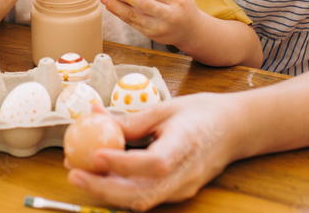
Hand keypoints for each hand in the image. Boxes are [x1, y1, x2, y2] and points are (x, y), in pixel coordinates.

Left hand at [66, 92, 244, 210]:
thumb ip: (132, 120)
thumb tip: (94, 117)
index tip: (96, 154)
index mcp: (185, 148)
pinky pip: (144, 196)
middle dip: (103, 188)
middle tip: (73, 172)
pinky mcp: (176, 193)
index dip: (123, 164)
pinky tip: (99, 175)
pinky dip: (119, 189)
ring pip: (140, 200)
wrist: (235, 130)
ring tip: (78, 172)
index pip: (153, 163)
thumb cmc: (201, 113)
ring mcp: (181, 189)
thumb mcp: (166, 108)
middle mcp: (184, 176)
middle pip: (141, 195)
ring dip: (106, 191)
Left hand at [101, 0, 199, 44]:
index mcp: (178, 0)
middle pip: (145, 4)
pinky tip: (111, 7)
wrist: (191, 31)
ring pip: (136, 16)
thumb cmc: (185, 5)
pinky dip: (121, 15)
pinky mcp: (152, 35)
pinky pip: (133, 24)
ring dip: (118, 7)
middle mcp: (170, 15)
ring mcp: (160, 27)